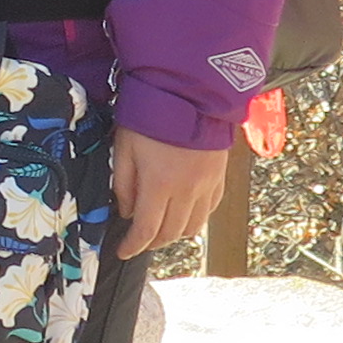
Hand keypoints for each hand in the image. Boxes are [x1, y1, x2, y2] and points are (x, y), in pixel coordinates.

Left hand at [113, 128, 231, 258]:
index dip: (133, 246)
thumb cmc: (150, 116)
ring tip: (160, 229)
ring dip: (175, 234)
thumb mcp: (124, 147)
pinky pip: (209, 210)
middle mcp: (187, 191)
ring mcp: (207, 185)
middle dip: (152, 242)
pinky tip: (184, 214)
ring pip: (193, 227)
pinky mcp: (220, 177)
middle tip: (138, 240)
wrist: (189, 91)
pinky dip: (195, 219)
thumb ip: (124, 184)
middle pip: (171, 233)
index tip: (123, 251)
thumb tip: (128, 212)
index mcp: (159, 185)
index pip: (146, 230)